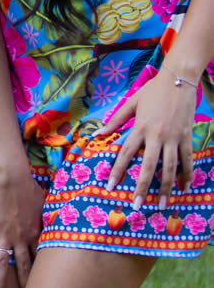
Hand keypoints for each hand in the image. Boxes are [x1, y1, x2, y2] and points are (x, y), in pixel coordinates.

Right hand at [0, 170, 43, 287]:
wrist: (12, 178)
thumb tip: (52, 225)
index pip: (40, 259)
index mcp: (36, 235)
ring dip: (0, 285)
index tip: (44, 286)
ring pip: (3, 266)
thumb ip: (45, 221)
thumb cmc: (30, 189)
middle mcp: (21, 240)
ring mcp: (4, 236)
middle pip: (25, 269)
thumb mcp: (44, 207)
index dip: (42, 273)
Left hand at [99, 68, 198, 207]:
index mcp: (140, 127)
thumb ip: (116, 120)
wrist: (179, 80)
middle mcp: (157, 136)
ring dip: (166, 188)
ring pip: (170, 168)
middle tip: (136, 206)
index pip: (126, 153)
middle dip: (141, 187)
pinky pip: (188, 160)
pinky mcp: (188, 138)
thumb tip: (98, 133)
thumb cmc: (152, 91)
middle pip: (148, 166)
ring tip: (162, 205)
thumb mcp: (131, 103)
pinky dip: (186, 175)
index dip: (118, 171)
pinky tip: (184, 188)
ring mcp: (175, 138)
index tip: (110, 186)